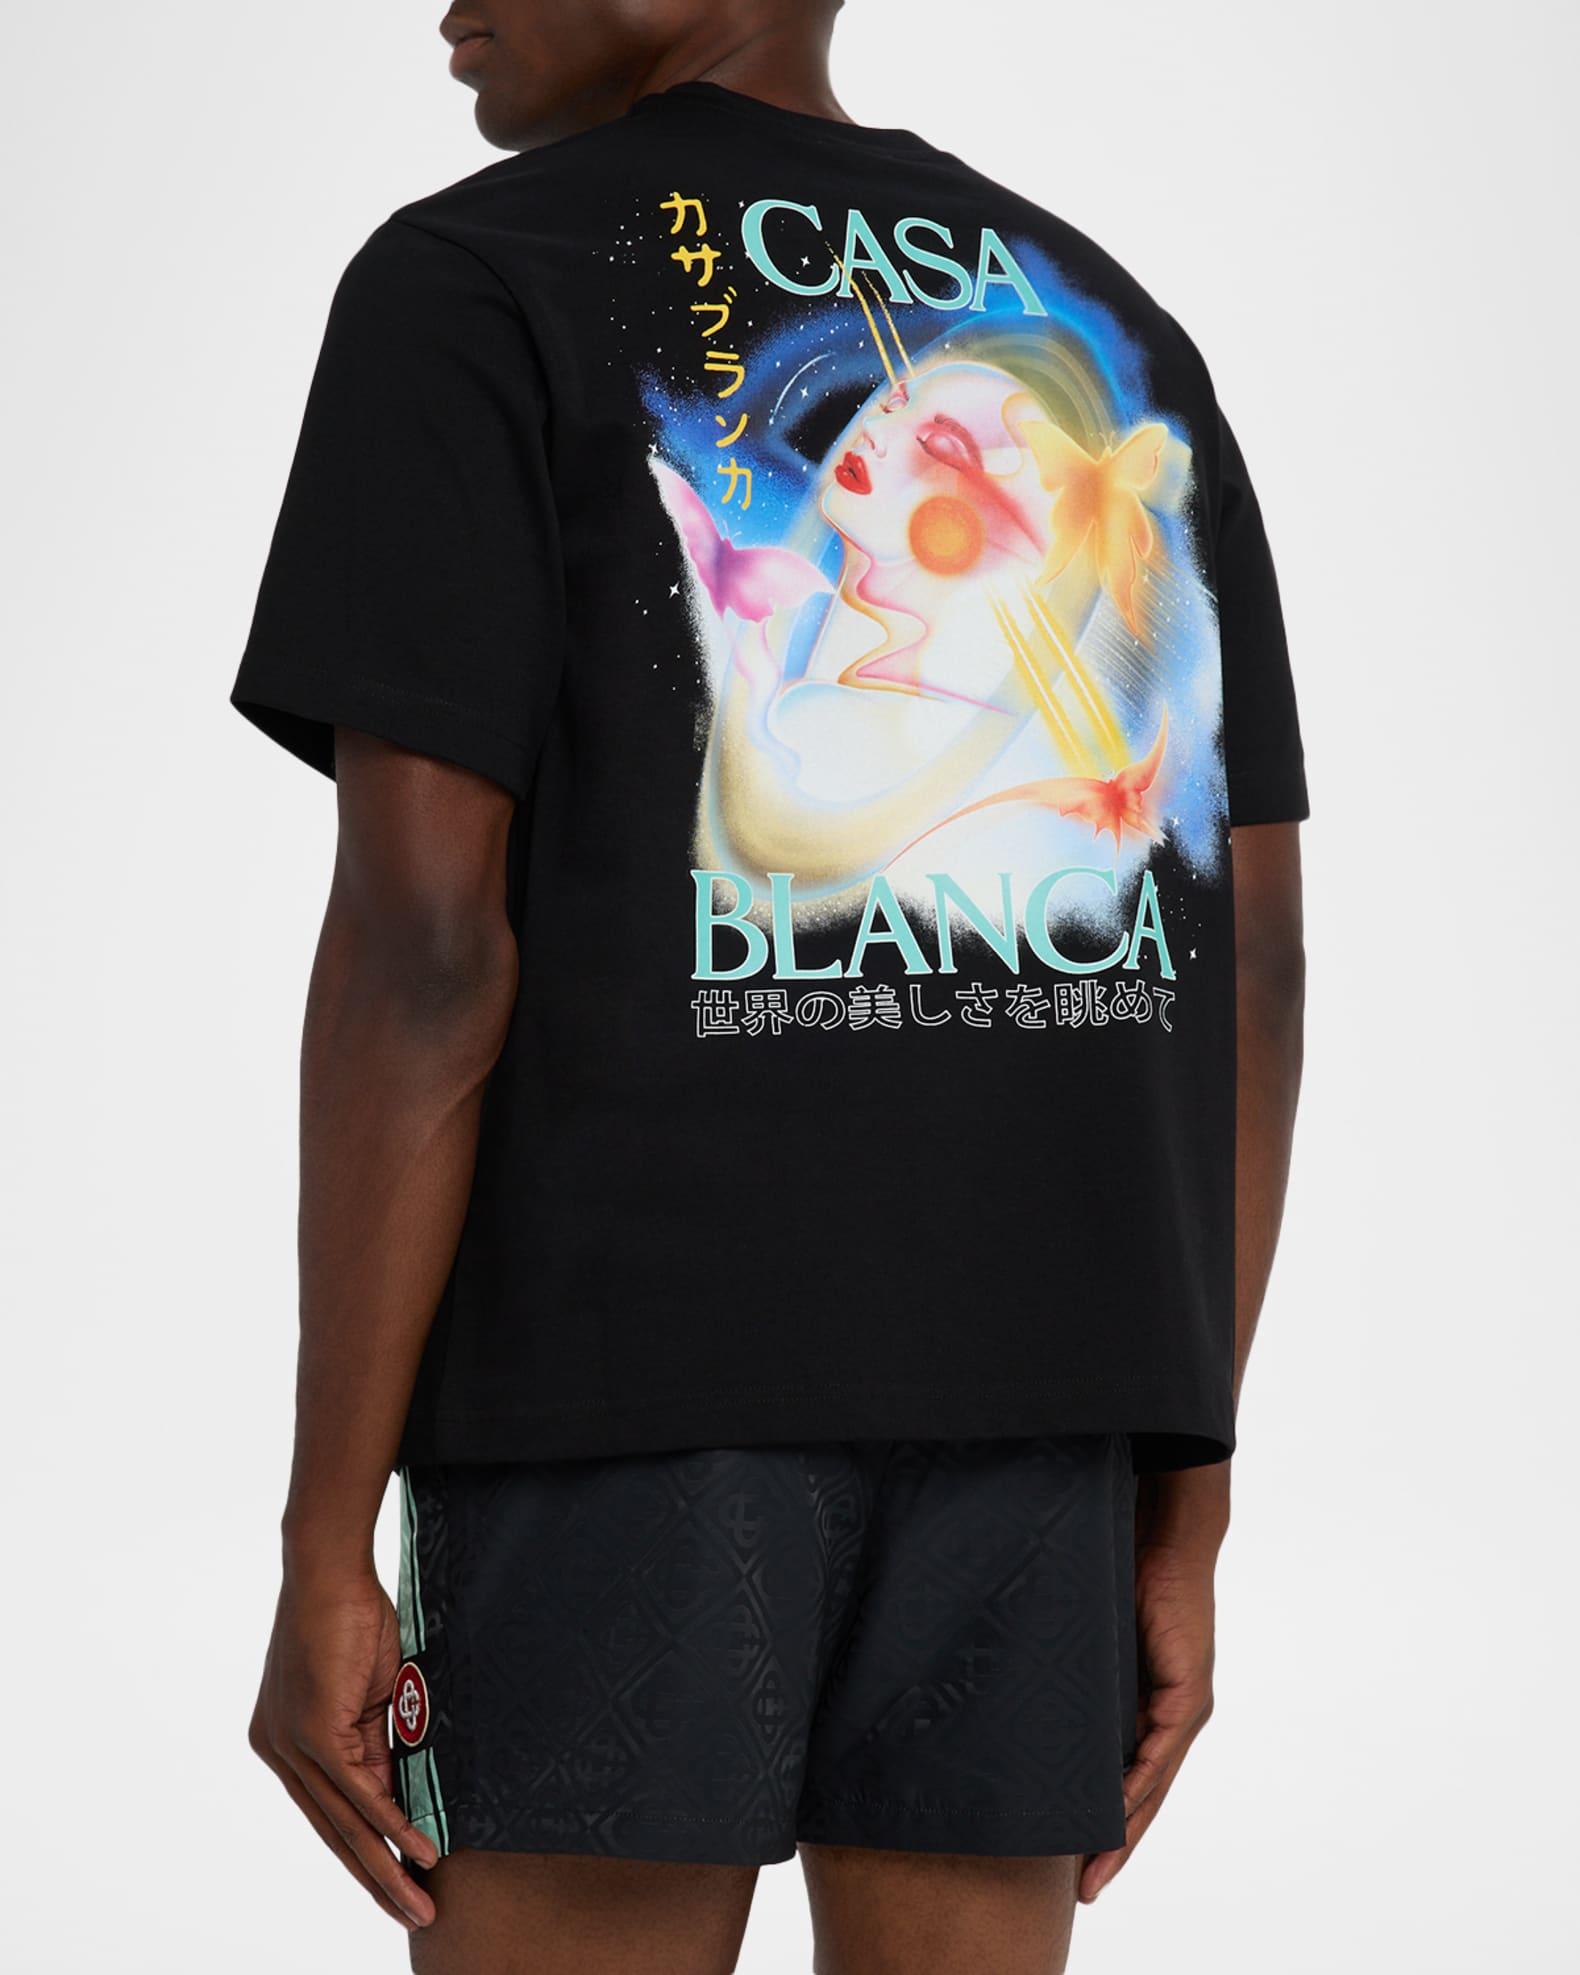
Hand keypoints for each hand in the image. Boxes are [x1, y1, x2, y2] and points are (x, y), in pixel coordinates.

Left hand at [249, 1565, 438, 1929]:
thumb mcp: (366, 1693)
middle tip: (411, 1913)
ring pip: (343, 1822)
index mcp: (284, 1742)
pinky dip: (390, 1822)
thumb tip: (399, 1795)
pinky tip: (417, 1848)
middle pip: (331, 1832)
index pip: (326, 1812)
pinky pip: (355, 1791)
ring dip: (386, 1866)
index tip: (396, 1881)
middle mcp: (278, 1750)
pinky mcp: (312, 1732)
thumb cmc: (350, 1615)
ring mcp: (291, 1744)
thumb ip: (377, 1743)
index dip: (362, 1851)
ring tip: (418, 1899)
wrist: (327, 1567)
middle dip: (374, 1878)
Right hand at [1079, 1534, 1216, 1902]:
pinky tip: (1113, 1820)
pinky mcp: (1188, 1696)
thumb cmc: (1126, 1570)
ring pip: (1152, 1786)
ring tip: (1092, 1872)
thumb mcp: (1093, 1636)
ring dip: (1123, 1832)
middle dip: (1113, 1845)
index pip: (1128, 1775)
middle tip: (1083, 1889)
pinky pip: (1158, 1756)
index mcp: (1150, 1703)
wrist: (1167, 1533)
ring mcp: (1184, 1708)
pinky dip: (1136, 1790)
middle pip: (1144, 1796)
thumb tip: (1030, 1686)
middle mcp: (1173, 1714)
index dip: (1106, 1820)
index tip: (1077, 1860)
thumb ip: (1076, 1668)